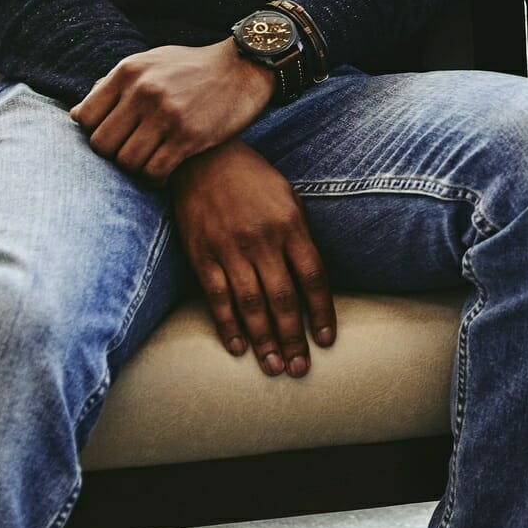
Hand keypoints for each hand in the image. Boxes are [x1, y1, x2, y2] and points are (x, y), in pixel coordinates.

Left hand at [71, 40, 275, 183]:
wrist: (246, 66)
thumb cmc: (194, 67)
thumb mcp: (152, 62)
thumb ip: (115, 85)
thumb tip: (77, 116)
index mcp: (129, 72)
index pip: (85, 118)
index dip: (96, 133)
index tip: (115, 136)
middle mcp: (144, 91)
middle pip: (102, 144)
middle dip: (113, 155)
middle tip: (131, 154)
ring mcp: (167, 114)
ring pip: (127, 161)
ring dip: (136, 169)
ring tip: (149, 163)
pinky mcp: (190, 136)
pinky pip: (155, 171)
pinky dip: (155, 179)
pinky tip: (164, 173)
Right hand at [170, 140, 335, 378]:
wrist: (204, 157)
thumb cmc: (254, 180)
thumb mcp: (290, 200)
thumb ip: (301, 238)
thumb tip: (311, 281)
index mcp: (291, 225)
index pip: (313, 278)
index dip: (321, 313)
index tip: (326, 341)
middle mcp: (262, 240)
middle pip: (283, 299)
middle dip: (293, 338)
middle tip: (300, 369)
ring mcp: (229, 249)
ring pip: (251, 304)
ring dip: (263, 340)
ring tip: (274, 367)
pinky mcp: (201, 254)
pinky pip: (216, 297)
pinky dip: (227, 325)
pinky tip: (238, 348)